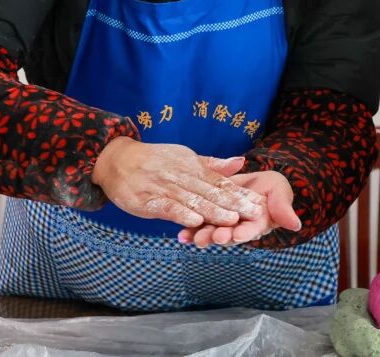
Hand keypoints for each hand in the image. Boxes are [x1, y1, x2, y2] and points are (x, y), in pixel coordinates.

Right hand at [91, 137, 263, 226]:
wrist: (118, 159)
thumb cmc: (155, 159)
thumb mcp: (186, 157)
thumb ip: (212, 164)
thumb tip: (241, 161)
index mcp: (194, 168)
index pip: (222, 183)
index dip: (242, 194)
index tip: (261, 203)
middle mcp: (183, 177)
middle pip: (212, 193)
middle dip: (235, 204)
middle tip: (255, 214)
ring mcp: (167, 188)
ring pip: (193, 201)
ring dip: (213, 211)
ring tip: (232, 220)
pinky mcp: (149, 200)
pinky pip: (168, 207)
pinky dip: (181, 214)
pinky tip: (195, 222)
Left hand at [177, 171, 300, 246]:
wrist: (257, 182)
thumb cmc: (273, 189)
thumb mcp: (281, 194)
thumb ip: (284, 209)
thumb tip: (295, 224)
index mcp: (256, 224)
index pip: (250, 230)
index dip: (243, 232)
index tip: (237, 234)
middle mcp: (238, 227)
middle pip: (227, 234)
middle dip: (219, 236)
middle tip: (212, 237)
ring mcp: (223, 223)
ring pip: (211, 231)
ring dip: (201, 235)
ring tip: (192, 238)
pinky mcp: (210, 213)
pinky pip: (199, 222)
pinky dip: (189, 228)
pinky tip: (180, 234)